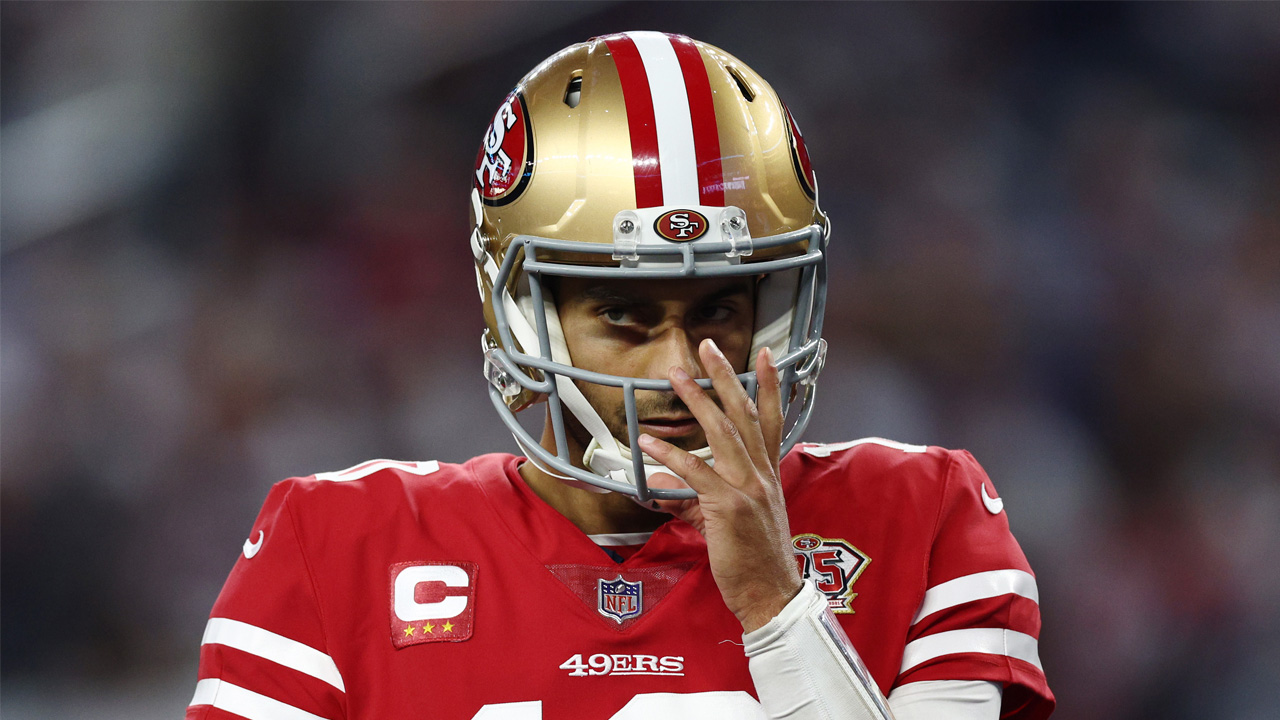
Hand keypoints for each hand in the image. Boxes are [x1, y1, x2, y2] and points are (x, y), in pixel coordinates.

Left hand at [638, 341, 802, 632]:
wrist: (770, 593)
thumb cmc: (753, 558)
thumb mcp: (728, 520)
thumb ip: (693, 499)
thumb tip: (659, 488)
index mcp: (767, 473)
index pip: (770, 419)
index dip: (767, 385)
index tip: (765, 354)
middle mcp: (761, 474)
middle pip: (744, 414)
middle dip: (725, 376)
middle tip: (708, 346)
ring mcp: (747, 488)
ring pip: (722, 433)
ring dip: (697, 400)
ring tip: (676, 375)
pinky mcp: (729, 506)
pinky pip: (695, 473)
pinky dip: (670, 456)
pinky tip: (648, 442)